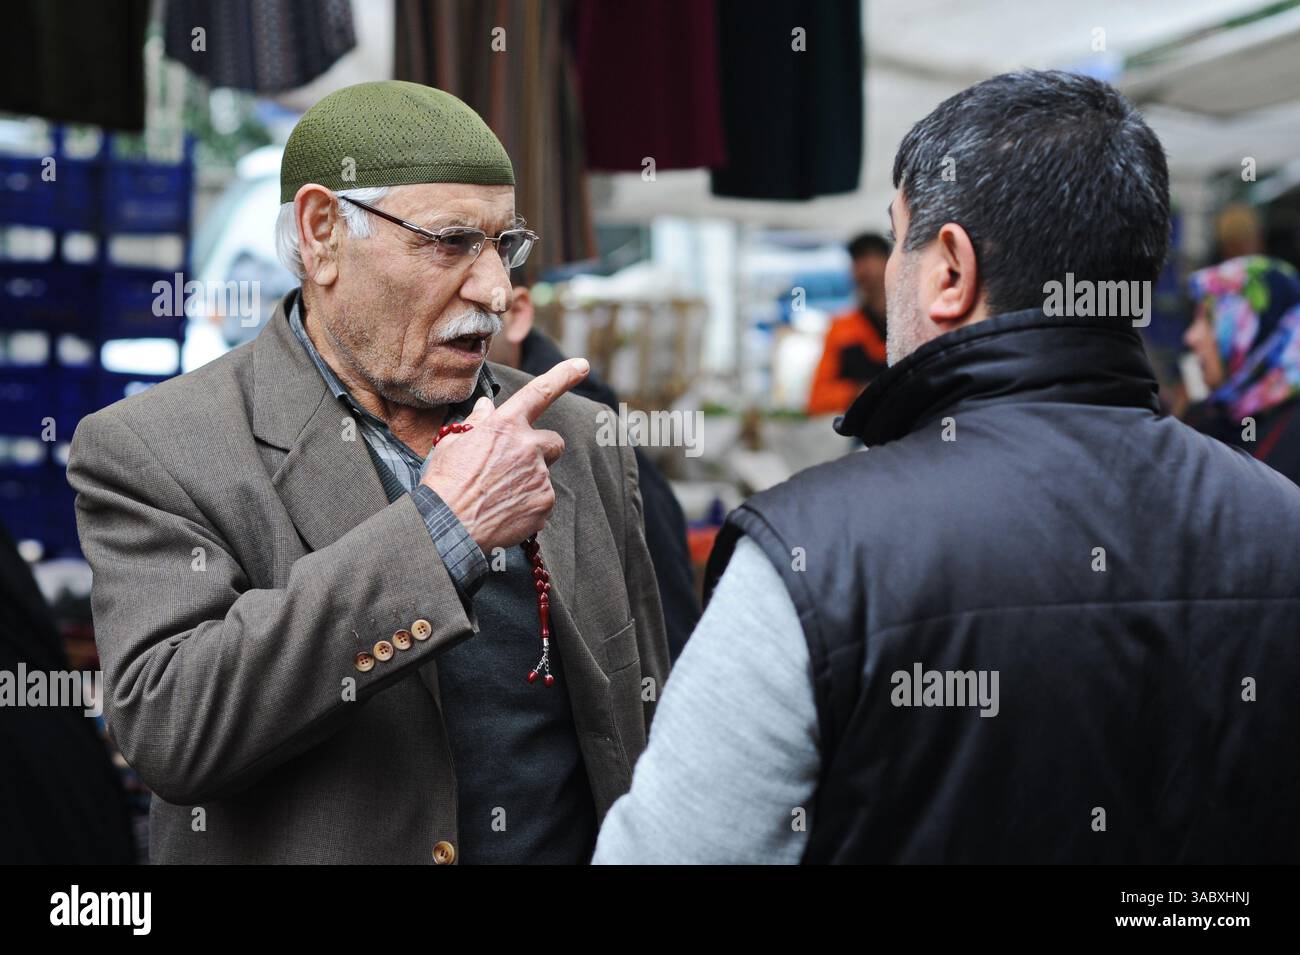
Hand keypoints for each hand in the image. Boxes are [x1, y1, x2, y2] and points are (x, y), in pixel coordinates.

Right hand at [420, 358, 589, 552]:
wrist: (448, 528)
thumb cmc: (444, 485)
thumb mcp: (452, 445)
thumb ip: (476, 424)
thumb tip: (486, 407)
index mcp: (504, 426)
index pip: (539, 392)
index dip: (563, 376)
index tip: (582, 365)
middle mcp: (528, 446)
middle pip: (553, 442)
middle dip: (541, 451)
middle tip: (515, 468)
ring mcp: (539, 476)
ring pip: (544, 475)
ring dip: (528, 482)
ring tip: (498, 497)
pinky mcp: (544, 503)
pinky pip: (543, 501)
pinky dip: (528, 507)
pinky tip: (504, 513)